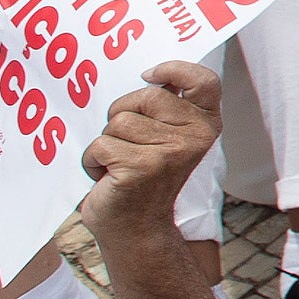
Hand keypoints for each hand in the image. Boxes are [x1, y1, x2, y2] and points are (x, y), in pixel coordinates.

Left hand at [81, 62, 222, 219]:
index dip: (175, 69)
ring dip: (106, 143)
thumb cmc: (143, 176)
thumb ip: (166, 108)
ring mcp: (170, 153)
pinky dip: (93, 161)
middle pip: (145, 96)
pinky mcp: (141, 168)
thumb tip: (150, 76)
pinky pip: (100, 145)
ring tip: (118, 164)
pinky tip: (108, 178)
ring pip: (118, 121)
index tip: (150, 76)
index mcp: (205, 124)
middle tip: (127, 143)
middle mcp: (195, 137)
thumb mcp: (167, 137)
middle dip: (122, 114)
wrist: (136, 228)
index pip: (205, 81)